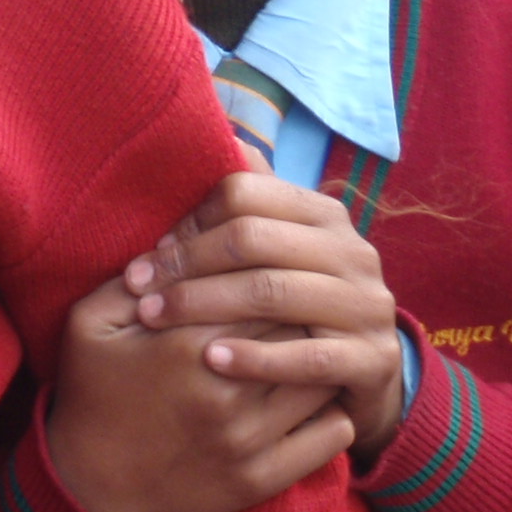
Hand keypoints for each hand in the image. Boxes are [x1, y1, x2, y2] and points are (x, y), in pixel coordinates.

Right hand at [44, 275, 353, 511]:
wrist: (91, 488)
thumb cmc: (92, 394)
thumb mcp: (89, 325)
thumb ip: (131, 280)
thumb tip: (179, 241)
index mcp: (183, 344)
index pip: (260, 288)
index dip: (269, 276)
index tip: (268, 274)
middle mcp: (224, 392)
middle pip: (298, 330)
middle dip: (301, 313)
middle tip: (299, 306)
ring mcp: (247, 440)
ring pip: (321, 379)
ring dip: (321, 359)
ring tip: (309, 348)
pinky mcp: (262, 479)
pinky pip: (330, 435)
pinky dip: (333, 411)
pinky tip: (313, 397)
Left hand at [125, 172, 407, 453]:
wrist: (364, 377)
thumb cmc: (299, 306)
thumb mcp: (280, 251)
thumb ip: (250, 203)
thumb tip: (219, 134)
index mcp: (323, 214)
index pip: (246, 193)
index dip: (191, 219)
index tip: (151, 248)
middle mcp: (353, 252)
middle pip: (252, 239)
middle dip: (184, 263)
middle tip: (136, 287)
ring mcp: (368, 305)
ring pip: (273, 293)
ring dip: (203, 305)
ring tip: (152, 319)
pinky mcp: (374, 359)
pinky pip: (307, 357)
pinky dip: (255, 359)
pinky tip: (211, 360)